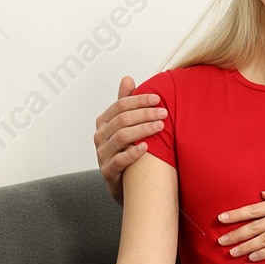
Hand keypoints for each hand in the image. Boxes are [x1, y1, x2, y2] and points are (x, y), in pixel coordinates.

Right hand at [94, 75, 167, 203]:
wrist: (125, 185)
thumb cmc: (126, 150)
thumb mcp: (125, 126)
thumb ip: (125, 103)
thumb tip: (127, 78)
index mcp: (104, 122)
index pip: (120, 105)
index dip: (139, 100)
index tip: (158, 99)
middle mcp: (100, 137)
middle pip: (122, 119)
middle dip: (145, 114)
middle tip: (164, 113)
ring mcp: (102, 155)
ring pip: (121, 137)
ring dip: (142, 130)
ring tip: (160, 127)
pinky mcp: (108, 172)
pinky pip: (119, 161)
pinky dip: (133, 153)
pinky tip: (147, 147)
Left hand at [217, 183, 264, 260]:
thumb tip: (263, 194)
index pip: (254, 208)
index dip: (236, 214)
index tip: (221, 219)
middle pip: (254, 226)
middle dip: (235, 233)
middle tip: (220, 241)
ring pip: (263, 239)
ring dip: (245, 246)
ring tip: (231, 252)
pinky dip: (264, 253)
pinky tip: (252, 257)